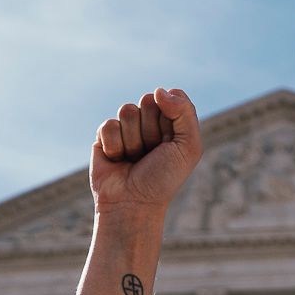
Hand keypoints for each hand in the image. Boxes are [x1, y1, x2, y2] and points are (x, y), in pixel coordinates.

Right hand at [90, 88, 201, 214]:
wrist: (134, 204)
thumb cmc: (163, 179)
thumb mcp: (188, 147)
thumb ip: (185, 112)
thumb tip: (158, 90)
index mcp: (171, 123)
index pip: (169, 97)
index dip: (169, 120)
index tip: (169, 145)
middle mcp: (149, 122)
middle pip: (147, 101)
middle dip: (151, 130)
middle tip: (151, 154)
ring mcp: (127, 128)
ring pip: (127, 110)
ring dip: (133, 140)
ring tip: (135, 159)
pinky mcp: (105, 136)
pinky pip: (109, 124)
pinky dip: (115, 145)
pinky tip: (118, 160)